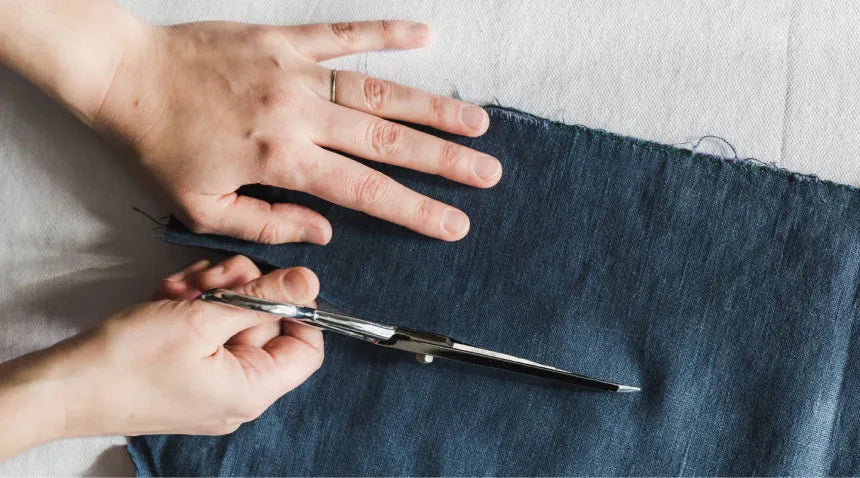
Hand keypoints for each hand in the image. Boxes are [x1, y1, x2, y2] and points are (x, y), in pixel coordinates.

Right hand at [0, 255, 323, 458]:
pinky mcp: (189, 370)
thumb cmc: (130, 359)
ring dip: (213, 293)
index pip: (308, 348)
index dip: (300, 309)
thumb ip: (263, 297)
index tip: (277, 280)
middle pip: (269, 325)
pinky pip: (209, 330)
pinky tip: (168, 297)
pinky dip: (193, 308)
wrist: (66, 385)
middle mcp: (239, 392)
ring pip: (235, 319)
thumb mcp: (204, 317)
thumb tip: (309, 281)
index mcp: (253, 390)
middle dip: (242, 290)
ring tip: (181, 290)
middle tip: (211, 279)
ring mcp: (213, 381)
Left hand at [93, 19, 501, 242]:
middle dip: (444, 162)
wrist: (123, 76)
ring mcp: (295, 71)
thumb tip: (326, 232)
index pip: (365, 191)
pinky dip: (386, 33)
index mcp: (281, 160)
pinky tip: (425, 35)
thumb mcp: (202, 206)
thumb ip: (268, 224)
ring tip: (477, 122)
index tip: (455, 223)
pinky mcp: (284, 38)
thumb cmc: (159, 146)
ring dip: (431, 108)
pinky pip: (343, 33)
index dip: (416, 209)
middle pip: (386, 142)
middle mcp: (299, 115)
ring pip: (377, 90)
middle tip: (488, 174)